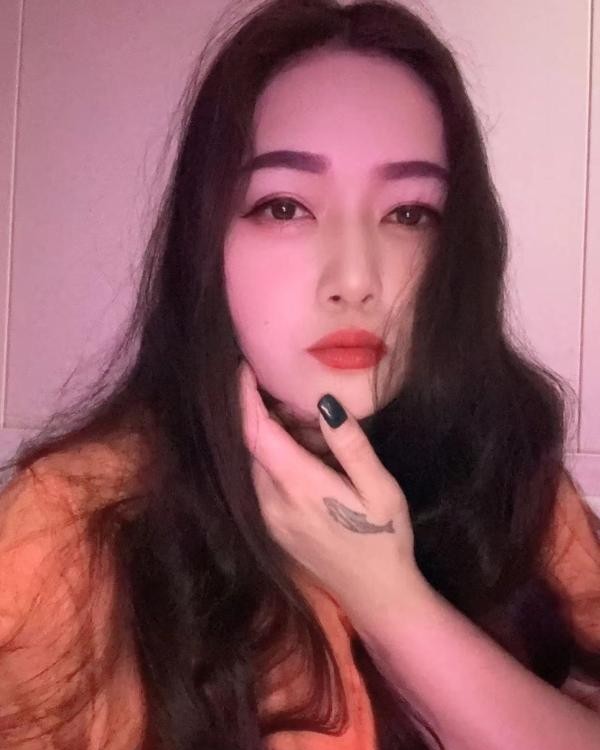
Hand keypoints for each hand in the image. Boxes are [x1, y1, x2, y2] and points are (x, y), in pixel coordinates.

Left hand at [238, 359, 420, 618]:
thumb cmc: (385, 538)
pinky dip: (277, 462)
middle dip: (267, 415)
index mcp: (296, 486)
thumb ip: (350, 445)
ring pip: (258, 464)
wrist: (377, 596)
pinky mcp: (272, 529)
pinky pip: (263, 483)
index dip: (243, 397)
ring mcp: (268, 518)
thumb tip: (323, 402)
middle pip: (253, 445)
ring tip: (313, 433)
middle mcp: (271, 502)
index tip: (244, 367)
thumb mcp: (380, 488)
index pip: (254, 432)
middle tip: (299, 401)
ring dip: (275, 440)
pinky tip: (311, 465)